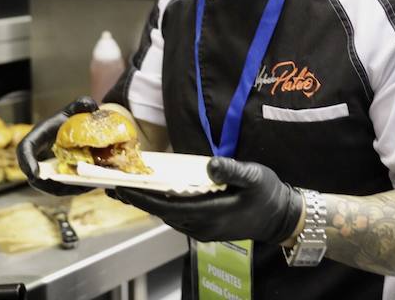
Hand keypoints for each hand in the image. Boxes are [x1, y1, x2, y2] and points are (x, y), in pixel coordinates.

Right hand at [16, 96, 96, 195]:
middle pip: (36, 177)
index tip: (34, 174)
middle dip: (51, 185)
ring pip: (50, 186)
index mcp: (37, 137)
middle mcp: (38, 156)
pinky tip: (88, 186)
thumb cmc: (70, 119)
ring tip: (84, 186)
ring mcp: (45, 169)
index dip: (26, 162)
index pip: (25, 150)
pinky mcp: (56, 177)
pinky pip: (61, 188)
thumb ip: (81, 103)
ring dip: (66, 189)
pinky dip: (73, 189)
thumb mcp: (75, 109)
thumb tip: (91, 107)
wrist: (74, 129)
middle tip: (69, 186)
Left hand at [111, 157, 301, 243]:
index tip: (122, 187)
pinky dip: (161, 205)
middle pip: (161, 213)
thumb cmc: (268, 195)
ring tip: (126, 188)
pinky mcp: (205, 228)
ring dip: (146, 203)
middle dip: (137, 199)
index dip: (142, 197)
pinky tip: (153, 194)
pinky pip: (176, 217)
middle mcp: (201, 226)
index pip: (166, 206)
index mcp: (210, 213)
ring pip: (167, 216)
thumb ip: (232, 170)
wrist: (282, 217)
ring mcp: (202, 230)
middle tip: (112, 186)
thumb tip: (210, 165)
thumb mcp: (255, 177)